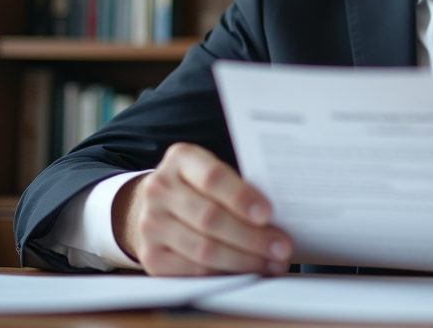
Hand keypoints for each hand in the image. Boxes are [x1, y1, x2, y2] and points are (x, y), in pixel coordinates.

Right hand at [113, 142, 292, 275]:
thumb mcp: (212, 170)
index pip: (212, 177)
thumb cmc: (199, 186)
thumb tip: (281, 213)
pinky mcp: (151, 256)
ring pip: (203, 249)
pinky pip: (193, 271)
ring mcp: (150, 224)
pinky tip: (248, 272)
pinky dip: (225, 274)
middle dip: (252, 237)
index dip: (241, 197)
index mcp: (180, 159)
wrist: (153, 204)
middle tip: (282, 247)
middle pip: (210, 218)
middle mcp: (159, 189)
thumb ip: (238, 184)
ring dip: (244, 260)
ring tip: (272, 263)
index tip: (268, 214)